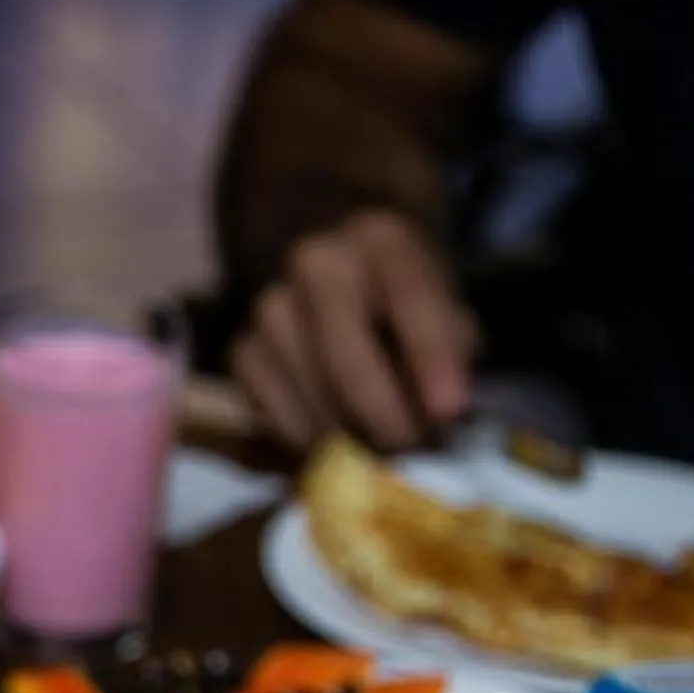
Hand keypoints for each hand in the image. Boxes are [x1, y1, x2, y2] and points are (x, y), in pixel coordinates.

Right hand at [232, 208, 476, 450]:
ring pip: (309, 393)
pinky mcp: (243, 352)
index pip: (410, 297)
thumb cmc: (407, 305)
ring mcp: (269, 307)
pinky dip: (309, 441)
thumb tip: (436, 416)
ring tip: (382, 453)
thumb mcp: (447, 308)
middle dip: (383, 416)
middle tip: (413, 454)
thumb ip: (450, 352)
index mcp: (382, 238)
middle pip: (344, 356)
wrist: (343, 277)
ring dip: (349, 436)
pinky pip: (274, 414)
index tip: (449, 411)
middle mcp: (315, 262)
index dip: (431, 357)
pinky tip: (338, 446)